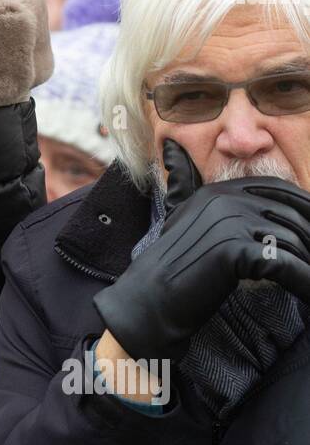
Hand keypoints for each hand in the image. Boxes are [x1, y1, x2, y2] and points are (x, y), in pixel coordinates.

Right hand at [93, 139, 309, 362]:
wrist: (150, 300)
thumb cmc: (172, 263)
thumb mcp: (180, 214)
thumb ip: (183, 180)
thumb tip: (171, 145)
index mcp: (218, 190)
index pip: (280, 190)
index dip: (306, 208)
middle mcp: (225, 200)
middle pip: (292, 216)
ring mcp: (229, 223)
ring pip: (292, 241)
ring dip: (308, 265)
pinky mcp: (233, 251)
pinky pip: (284, 265)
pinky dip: (302, 281)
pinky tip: (308, 292)